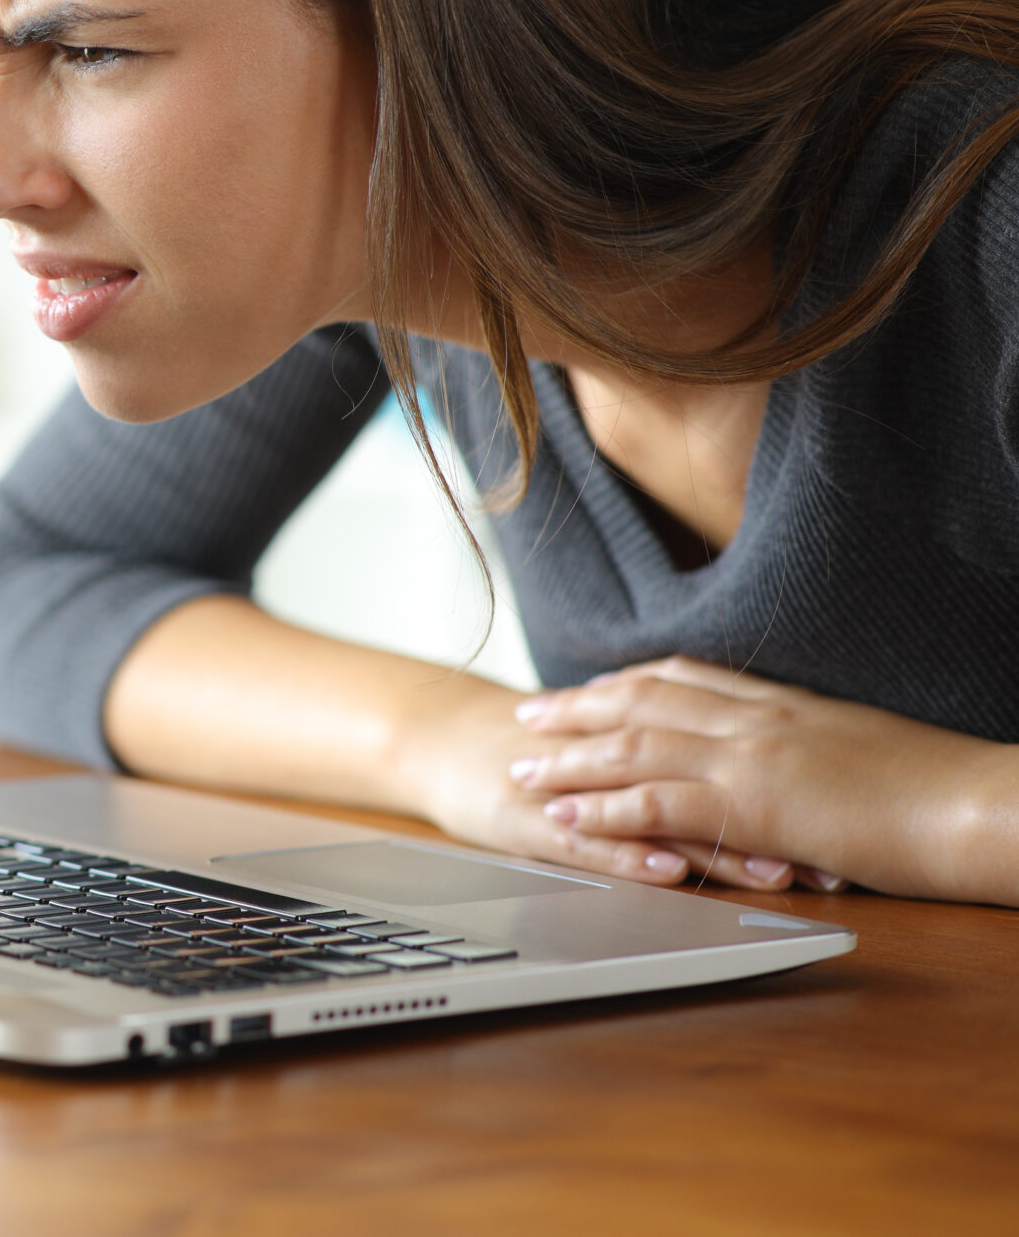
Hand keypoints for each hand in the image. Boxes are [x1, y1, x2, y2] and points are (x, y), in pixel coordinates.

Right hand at [395, 677, 802, 891]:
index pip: (728, 762)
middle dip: (773, 828)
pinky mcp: (531, 820)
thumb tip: (757, 782)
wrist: (436, 739)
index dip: (789, 793)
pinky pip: (587, 843)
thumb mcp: (606, 745)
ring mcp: (574, 790)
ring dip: (720, 847)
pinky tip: (669, 871)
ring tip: (775, 875)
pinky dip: (630, 856)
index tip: (848, 826)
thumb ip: (670, 754)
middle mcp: (615, 759)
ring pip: (656, 815)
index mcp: (640, 737)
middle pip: (706, 787)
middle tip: (835, 862)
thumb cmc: (530, 752)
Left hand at [510, 657, 1012, 900]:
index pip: (689, 677)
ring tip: (521, 766)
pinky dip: (604, 807)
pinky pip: (657, 800)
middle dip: (580, 707)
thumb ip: (818, 749)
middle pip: (644, 699)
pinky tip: (565, 816)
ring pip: (636, 745)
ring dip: (573, 757)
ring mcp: (752, 757)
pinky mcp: (755, 804)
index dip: (631, 682)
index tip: (591, 687)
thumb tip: (802, 762)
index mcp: (785, 702)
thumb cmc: (942, 790)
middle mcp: (758, 718)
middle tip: (528, 715)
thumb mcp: (865, 752)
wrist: (981, 804)